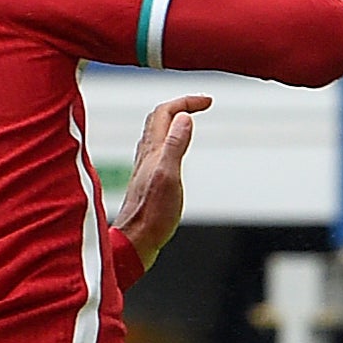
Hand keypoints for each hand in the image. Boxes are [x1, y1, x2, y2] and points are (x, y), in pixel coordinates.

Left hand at [110, 94, 209, 270]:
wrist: (135, 241)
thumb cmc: (152, 215)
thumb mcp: (169, 177)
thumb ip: (175, 145)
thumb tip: (184, 117)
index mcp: (153, 151)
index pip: (166, 111)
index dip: (186, 100)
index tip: (208, 102)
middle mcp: (146, 155)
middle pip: (158, 118)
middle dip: (180, 104)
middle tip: (201, 105)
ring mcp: (145, 167)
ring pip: (156, 133)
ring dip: (173, 120)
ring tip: (189, 119)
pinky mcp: (146, 180)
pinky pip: (156, 149)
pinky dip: (168, 139)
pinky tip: (173, 150)